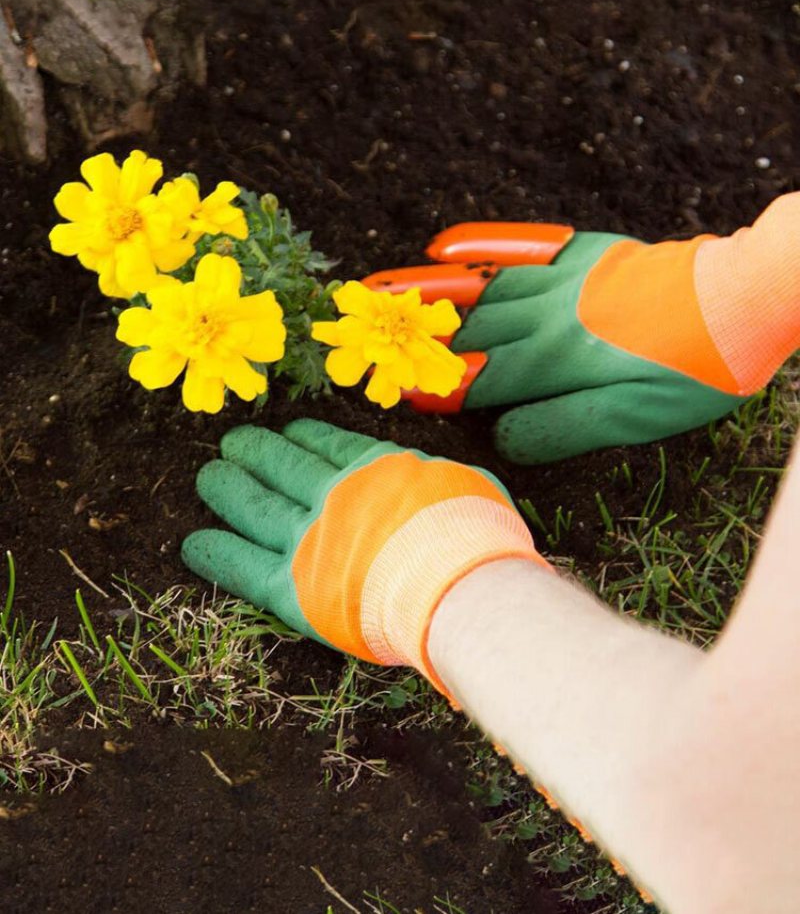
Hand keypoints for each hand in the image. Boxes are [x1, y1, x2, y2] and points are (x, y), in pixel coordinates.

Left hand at [182, 420, 545, 689]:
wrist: (456, 584)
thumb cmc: (475, 537)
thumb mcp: (469, 486)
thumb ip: (437, 480)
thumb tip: (432, 480)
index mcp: (376, 472)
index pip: (332, 447)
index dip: (307, 437)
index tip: (290, 429)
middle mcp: (335, 499)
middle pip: (285, 468)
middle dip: (258, 453)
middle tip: (233, 442)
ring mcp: (310, 542)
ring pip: (257, 508)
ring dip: (230, 489)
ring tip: (208, 476)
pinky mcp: (295, 590)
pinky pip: (246, 569)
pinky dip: (218, 554)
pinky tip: (192, 545)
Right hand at [365, 193, 799, 462]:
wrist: (740, 302)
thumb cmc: (690, 372)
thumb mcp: (632, 419)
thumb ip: (560, 427)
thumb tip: (501, 435)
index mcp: (556, 362)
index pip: (480, 378)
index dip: (436, 386)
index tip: (389, 388)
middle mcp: (546, 316)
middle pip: (467, 328)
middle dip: (409, 334)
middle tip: (354, 329)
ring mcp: (562, 278)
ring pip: (480, 287)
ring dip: (425, 290)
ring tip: (376, 287)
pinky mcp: (583, 253)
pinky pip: (518, 245)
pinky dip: (478, 244)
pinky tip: (443, 244)